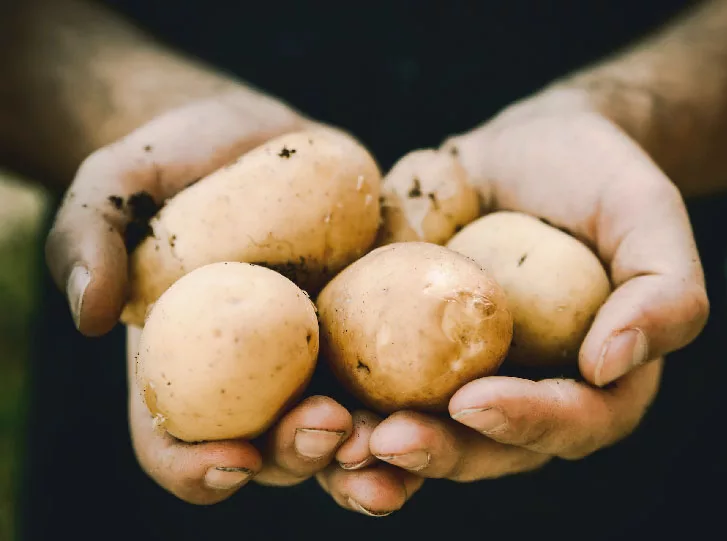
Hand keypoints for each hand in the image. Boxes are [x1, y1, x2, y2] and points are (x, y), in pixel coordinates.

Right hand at [47, 90, 422, 510]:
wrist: (247, 137)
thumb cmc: (170, 166)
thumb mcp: (114, 186)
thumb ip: (87, 238)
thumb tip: (90, 313)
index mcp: (183, 372)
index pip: (176, 447)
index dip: (197, 470)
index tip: (233, 459)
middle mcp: (253, 384)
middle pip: (274, 451)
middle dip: (303, 455)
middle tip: (331, 426)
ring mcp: (316, 362)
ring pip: (345, 432)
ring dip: (374, 451)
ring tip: (397, 436)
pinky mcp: (372, 328)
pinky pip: (400, 374)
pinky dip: (422, 394)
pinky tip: (450, 390)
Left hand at [362, 87, 706, 483]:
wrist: (523, 149)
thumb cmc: (594, 177)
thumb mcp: (646, 214)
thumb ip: (664, 290)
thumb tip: (613, 364)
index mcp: (592, 382)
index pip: (570, 423)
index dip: (526, 423)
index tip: (477, 401)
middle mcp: (522, 393)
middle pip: (485, 449)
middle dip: (437, 452)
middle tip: (389, 440)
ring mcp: (458, 378)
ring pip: (421, 438)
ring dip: (374, 456)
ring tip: (335, 444)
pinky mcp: (404, 352)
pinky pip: (370, 392)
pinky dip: (337, 406)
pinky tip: (302, 406)